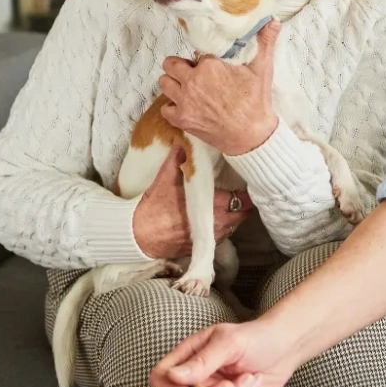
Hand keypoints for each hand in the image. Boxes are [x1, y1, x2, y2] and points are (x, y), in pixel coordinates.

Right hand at [133, 146, 256, 259]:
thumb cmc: (154, 207)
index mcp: (215, 205)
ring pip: (234, 225)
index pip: (244, 198)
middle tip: (240, 192)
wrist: (139, 236)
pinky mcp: (205, 246)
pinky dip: (224, 226)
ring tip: (231, 203)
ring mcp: (213, 237)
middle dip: (244, 203)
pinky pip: (223, 235)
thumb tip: (182, 140)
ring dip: (234, 215)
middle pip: (243, 213)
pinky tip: (217, 218)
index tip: (246, 181)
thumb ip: (177, 158)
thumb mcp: (165, 178)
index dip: (246, 190)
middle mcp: (219, 223)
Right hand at [150, 319, 300, 386]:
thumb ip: (202, 360)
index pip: (161, 377)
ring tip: (248, 378)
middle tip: (230, 384)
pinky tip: (253, 383)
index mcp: (190, 355)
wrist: (286, 347)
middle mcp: (197, 376)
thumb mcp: (230, 342)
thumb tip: (173, 376)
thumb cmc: (257, 337)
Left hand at [159, 20, 281, 156]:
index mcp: (209, 66)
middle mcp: (193, 81)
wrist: (252, 135)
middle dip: (179, 67)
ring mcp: (185, 101)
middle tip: (192, 74)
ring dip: (173, 84)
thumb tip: (273, 21)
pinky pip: (165, 108)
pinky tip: (186, 107)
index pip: (195, 54)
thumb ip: (264, 43)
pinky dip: (173, 107)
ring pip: (163, 83)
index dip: (202, 59)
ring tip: (187, 88)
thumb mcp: (262, 70)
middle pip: (170, 64)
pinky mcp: (182, 119)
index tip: (211, 66)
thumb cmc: (256, 102)